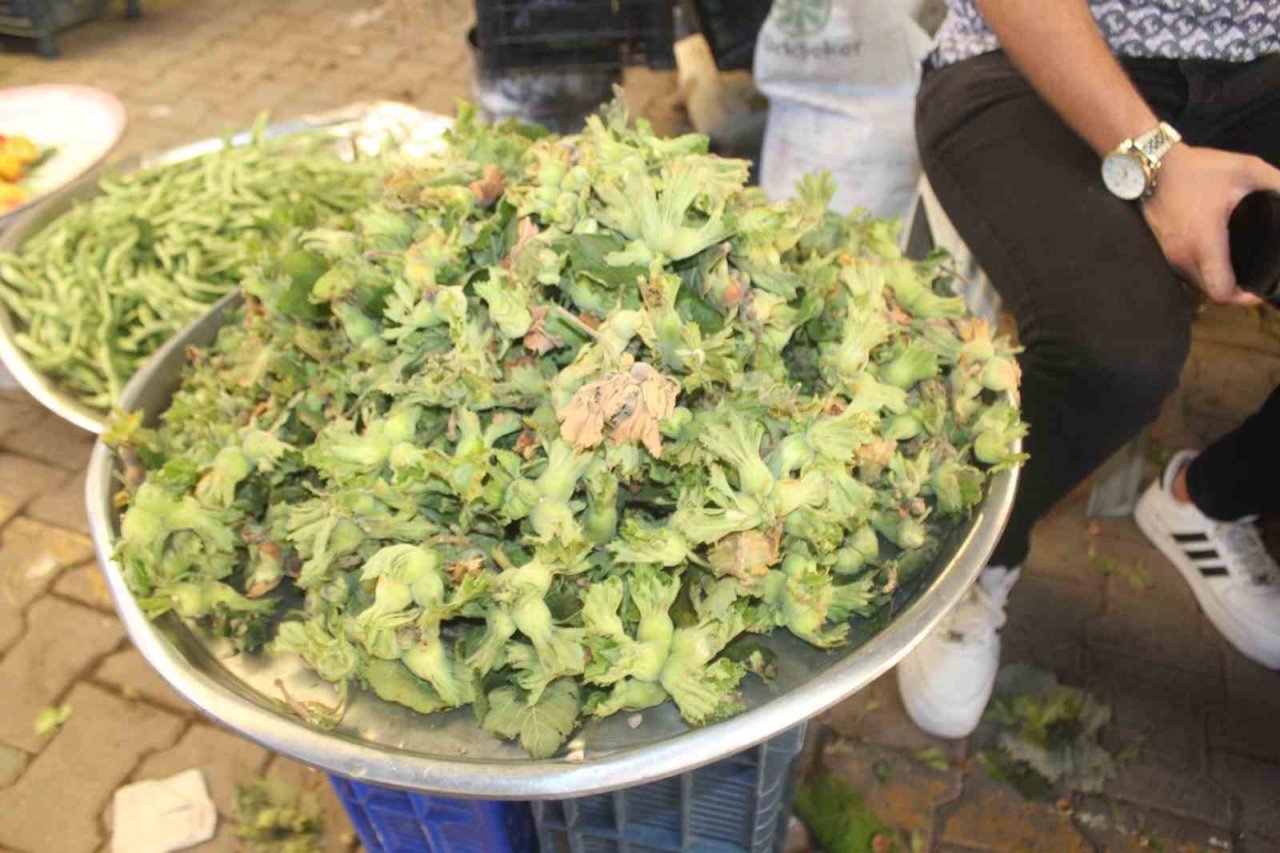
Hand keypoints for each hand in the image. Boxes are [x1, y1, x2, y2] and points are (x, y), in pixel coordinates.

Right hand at [1142, 144, 1279, 304]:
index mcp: (1205, 243)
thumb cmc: (1198, 169)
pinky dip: (1202, 269)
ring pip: (1197, 282)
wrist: (1151, 166)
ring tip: (1235, 263)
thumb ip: (1279, 184)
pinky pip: (1185, 270)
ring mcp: (1169, 255)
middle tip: (1254, 275)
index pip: (1222, 291)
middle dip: (1234, 289)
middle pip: (1211, 291)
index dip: (1244, 299)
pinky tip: (1214, 251)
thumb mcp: (1247, 170)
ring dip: (1216, 278)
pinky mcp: (1162, 250)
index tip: (1259, 291)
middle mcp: (1183, 256)